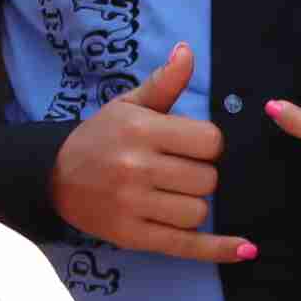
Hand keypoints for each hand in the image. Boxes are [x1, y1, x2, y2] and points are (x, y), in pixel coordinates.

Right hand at [49, 45, 252, 262]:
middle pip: (207, 179)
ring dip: (195, 204)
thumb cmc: (101, 137)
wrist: (54, 176)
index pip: (209, 141)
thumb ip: (164, 82)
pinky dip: (218, 249)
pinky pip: (185, 246)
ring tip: (173, 195)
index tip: (192, 146)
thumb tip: (187, 51)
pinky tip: (246, 249)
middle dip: (202, 174)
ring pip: (198, 211)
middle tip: (179, 171)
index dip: (209, 145)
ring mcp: (133, 205)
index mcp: (141, 130)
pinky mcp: (131, 236)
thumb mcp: (128, 105)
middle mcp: (137, 168)